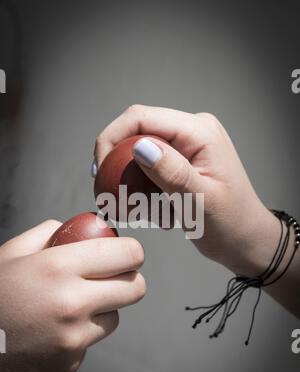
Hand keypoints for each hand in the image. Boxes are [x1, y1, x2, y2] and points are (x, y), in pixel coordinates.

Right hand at [0, 220, 145, 371]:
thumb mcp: (13, 253)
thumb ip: (49, 234)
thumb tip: (79, 229)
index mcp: (58, 268)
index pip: (127, 254)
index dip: (132, 252)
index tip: (128, 254)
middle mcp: (71, 304)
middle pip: (136, 289)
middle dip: (128, 280)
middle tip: (111, 279)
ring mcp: (72, 339)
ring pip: (114, 318)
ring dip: (101, 311)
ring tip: (68, 309)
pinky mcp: (70, 364)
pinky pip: (90, 343)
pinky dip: (79, 336)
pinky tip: (52, 332)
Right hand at [95, 105, 299, 317]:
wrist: (246, 240)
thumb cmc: (230, 224)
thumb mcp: (200, 201)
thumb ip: (171, 172)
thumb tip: (139, 146)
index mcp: (199, 132)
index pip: (141, 118)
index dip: (112, 138)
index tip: (100, 171)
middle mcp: (192, 130)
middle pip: (136, 131)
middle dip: (116, 160)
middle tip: (108, 193)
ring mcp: (187, 145)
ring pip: (139, 150)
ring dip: (128, 177)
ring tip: (132, 206)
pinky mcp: (182, 160)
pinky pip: (149, 164)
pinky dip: (140, 185)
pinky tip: (148, 208)